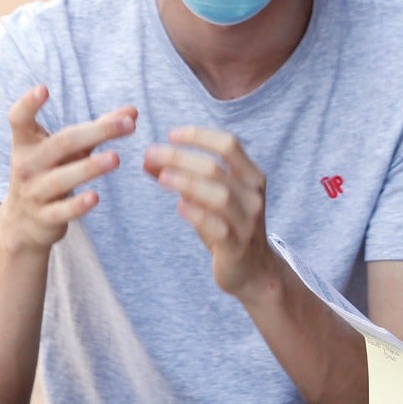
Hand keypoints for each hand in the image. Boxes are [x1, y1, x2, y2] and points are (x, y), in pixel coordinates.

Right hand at [2, 86, 134, 253]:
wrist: (22, 222)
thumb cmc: (51, 173)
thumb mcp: (68, 150)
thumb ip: (99, 129)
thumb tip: (133, 111)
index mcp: (27, 144)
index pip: (19, 120)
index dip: (28, 105)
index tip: (43, 89)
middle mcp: (26, 165)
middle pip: (61, 144)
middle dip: (96, 132)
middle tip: (128, 124)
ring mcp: (33, 193)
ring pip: (61, 178)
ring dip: (89, 168)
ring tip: (115, 158)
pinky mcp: (44, 217)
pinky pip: (61, 210)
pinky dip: (77, 205)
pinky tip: (95, 198)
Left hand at [143, 127, 280, 299]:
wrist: (253, 269)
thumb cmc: (228, 226)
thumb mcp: (210, 198)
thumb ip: (185, 177)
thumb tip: (148, 159)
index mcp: (252, 177)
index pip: (229, 145)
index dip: (199, 136)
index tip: (170, 134)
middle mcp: (254, 196)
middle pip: (216, 168)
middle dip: (180, 158)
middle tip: (150, 154)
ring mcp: (247, 222)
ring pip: (219, 195)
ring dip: (187, 183)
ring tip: (160, 178)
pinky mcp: (236, 246)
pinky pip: (218, 228)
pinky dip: (198, 214)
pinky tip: (180, 207)